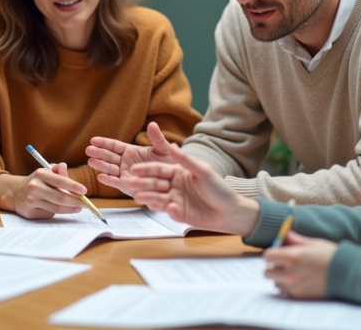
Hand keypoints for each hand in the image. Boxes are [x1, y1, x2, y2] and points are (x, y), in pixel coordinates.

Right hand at [0, 163, 85, 219]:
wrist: (15, 193)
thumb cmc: (37, 182)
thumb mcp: (46, 172)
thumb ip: (58, 171)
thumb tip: (65, 167)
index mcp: (40, 174)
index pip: (61, 181)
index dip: (74, 186)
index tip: (84, 191)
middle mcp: (34, 187)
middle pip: (60, 198)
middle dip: (75, 201)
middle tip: (85, 203)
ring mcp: (31, 201)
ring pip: (56, 208)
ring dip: (70, 209)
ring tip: (78, 207)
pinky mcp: (30, 213)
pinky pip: (49, 214)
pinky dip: (58, 212)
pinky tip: (63, 210)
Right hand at [87, 122, 174, 194]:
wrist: (173, 182)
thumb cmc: (168, 164)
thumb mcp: (163, 149)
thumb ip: (157, 138)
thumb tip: (152, 124)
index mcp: (130, 151)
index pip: (114, 146)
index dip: (103, 143)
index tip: (93, 140)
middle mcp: (124, 162)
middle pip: (109, 156)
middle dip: (99, 153)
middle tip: (88, 150)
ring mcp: (124, 174)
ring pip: (110, 169)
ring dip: (100, 165)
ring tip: (91, 161)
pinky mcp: (127, 186)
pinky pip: (116, 183)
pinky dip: (109, 180)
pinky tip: (101, 176)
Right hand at [128, 142, 259, 235]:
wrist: (231, 211)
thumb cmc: (219, 188)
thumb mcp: (203, 171)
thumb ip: (186, 160)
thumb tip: (172, 146)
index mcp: (178, 173)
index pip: (159, 170)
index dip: (146, 169)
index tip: (134, 168)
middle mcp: (174, 186)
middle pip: (154, 184)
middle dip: (142, 183)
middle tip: (130, 183)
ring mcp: (175, 200)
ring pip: (158, 198)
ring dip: (149, 197)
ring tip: (139, 197)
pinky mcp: (179, 214)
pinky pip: (170, 212)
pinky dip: (168, 210)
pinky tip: (170, 208)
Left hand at [263, 232, 336, 298]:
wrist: (348, 275)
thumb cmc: (331, 256)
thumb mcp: (313, 243)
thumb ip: (294, 239)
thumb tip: (283, 232)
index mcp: (292, 256)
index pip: (267, 256)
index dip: (272, 254)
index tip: (277, 254)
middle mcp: (290, 273)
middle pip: (267, 272)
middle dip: (274, 267)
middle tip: (284, 264)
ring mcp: (294, 287)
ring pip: (276, 283)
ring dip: (280, 278)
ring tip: (294, 274)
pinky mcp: (300, 297)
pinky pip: (285, 293)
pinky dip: (288, 288)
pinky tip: (300, 282)